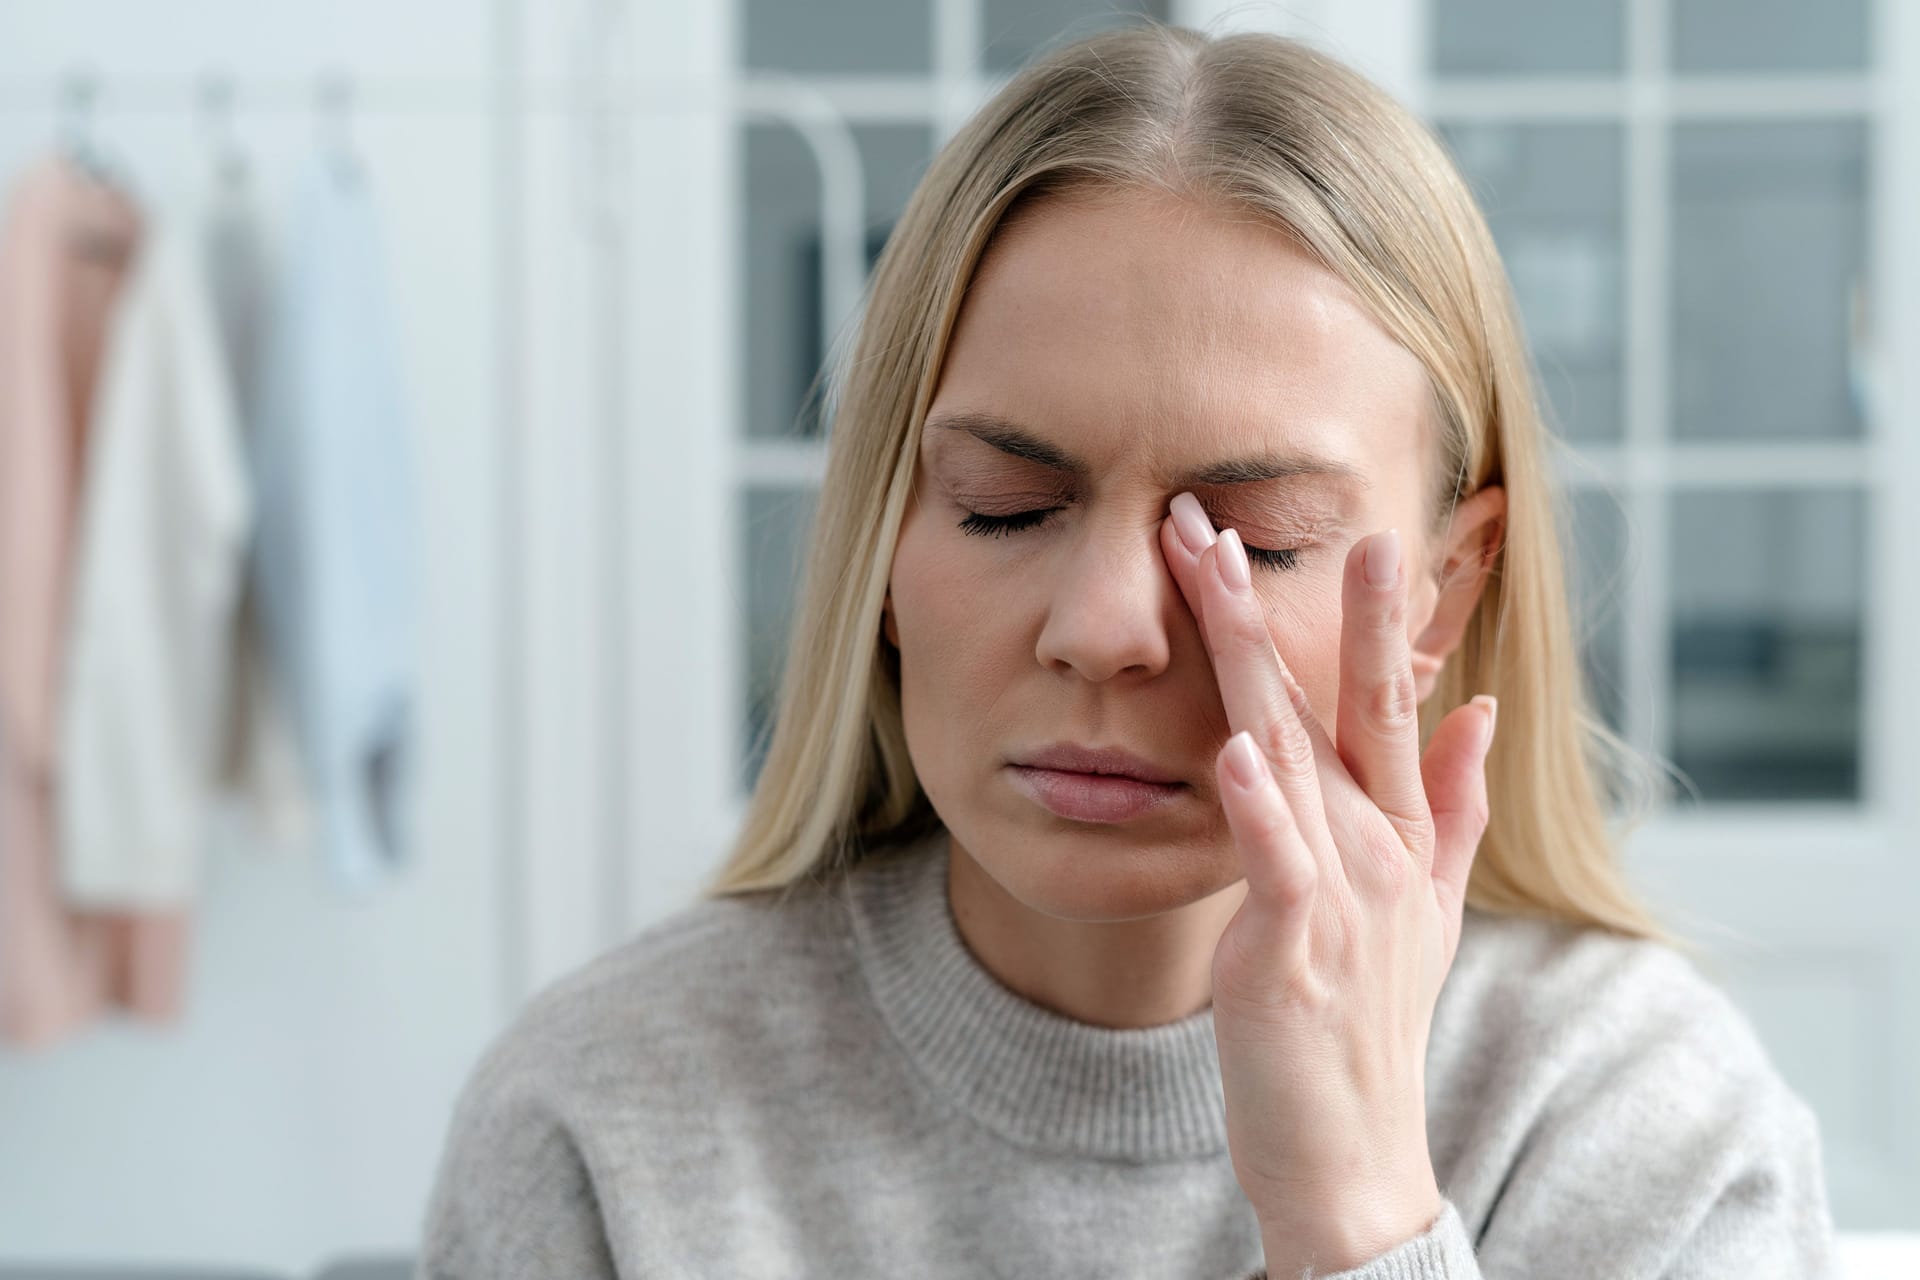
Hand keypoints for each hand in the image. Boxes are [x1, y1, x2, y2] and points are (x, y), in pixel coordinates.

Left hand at [1159, 493, 1497, 1274]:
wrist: (1355, 1155)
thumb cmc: (1370, 1021)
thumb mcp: (1427, 907)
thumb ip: (1453, 805)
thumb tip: (1482, 709)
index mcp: (1396, 829)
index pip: (1380, 698)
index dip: (1362, 613)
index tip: (1345, 525)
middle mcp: (1376, 846)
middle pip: (1331, 701)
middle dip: (1286, 601)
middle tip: (1228, 510)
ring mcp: (1341, 894)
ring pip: (1291, 753)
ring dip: (1254, 660)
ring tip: (1217, 573)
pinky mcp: (1295, 950)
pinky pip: (1277, 866)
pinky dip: (1257, 809)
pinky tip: (1234, 750)